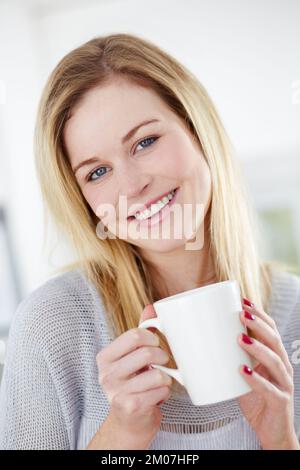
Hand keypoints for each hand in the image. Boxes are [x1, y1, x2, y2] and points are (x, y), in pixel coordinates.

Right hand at [95, 304, 171, 447]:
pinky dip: (165, 392)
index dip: (152, 338)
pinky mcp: (129, 407)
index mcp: (105, 357)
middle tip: (162, 363)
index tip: (155, 344)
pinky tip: (157, 395)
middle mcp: (106, 374)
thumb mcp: (132, 357)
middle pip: (146, 353)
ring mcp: (116, 391)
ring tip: (159, 381)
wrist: (129, 421)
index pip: (133, 335)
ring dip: (165, 378)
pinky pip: (159, 391)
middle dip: (162, 357)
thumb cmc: (133, 384)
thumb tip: (151, 307)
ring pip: (157, 373)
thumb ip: (140, 333)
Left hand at [237, 298, 299, 449]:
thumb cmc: (256, 401)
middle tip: (241, 314)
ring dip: (257, 347)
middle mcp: (282, 367)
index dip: (260, 315)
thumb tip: (196, 347)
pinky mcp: (280, 402)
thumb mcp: (242, 376)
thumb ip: (228, 362)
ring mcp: (284, 384)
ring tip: (240, 338)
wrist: (272, 433)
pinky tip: (242, 371)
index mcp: (274, 358)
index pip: (271, 331)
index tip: (243, 301)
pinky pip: (269, 389)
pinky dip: (255, 379)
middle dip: (258, 324)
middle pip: (274, 340)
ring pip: (275, 361)